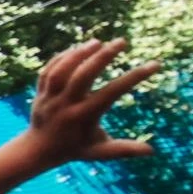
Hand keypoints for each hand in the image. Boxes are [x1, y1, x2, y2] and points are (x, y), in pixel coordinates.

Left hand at [20, 39, 157, 167]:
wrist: (37, 150)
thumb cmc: (74, 149)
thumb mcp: (99, 152)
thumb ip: (123, 150)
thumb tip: (151, 151)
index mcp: (83, 117)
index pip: (112, 93)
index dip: (134, 78)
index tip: (155, 65)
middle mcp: (65, 105)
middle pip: (82, 76)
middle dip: (102, 57)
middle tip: (122, 41)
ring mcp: (50, 97)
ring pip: (61, 71)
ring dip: (79, 54)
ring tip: (98, 42)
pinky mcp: (40, 91)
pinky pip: (48, 70)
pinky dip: (61, 58)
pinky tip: (76, 50)